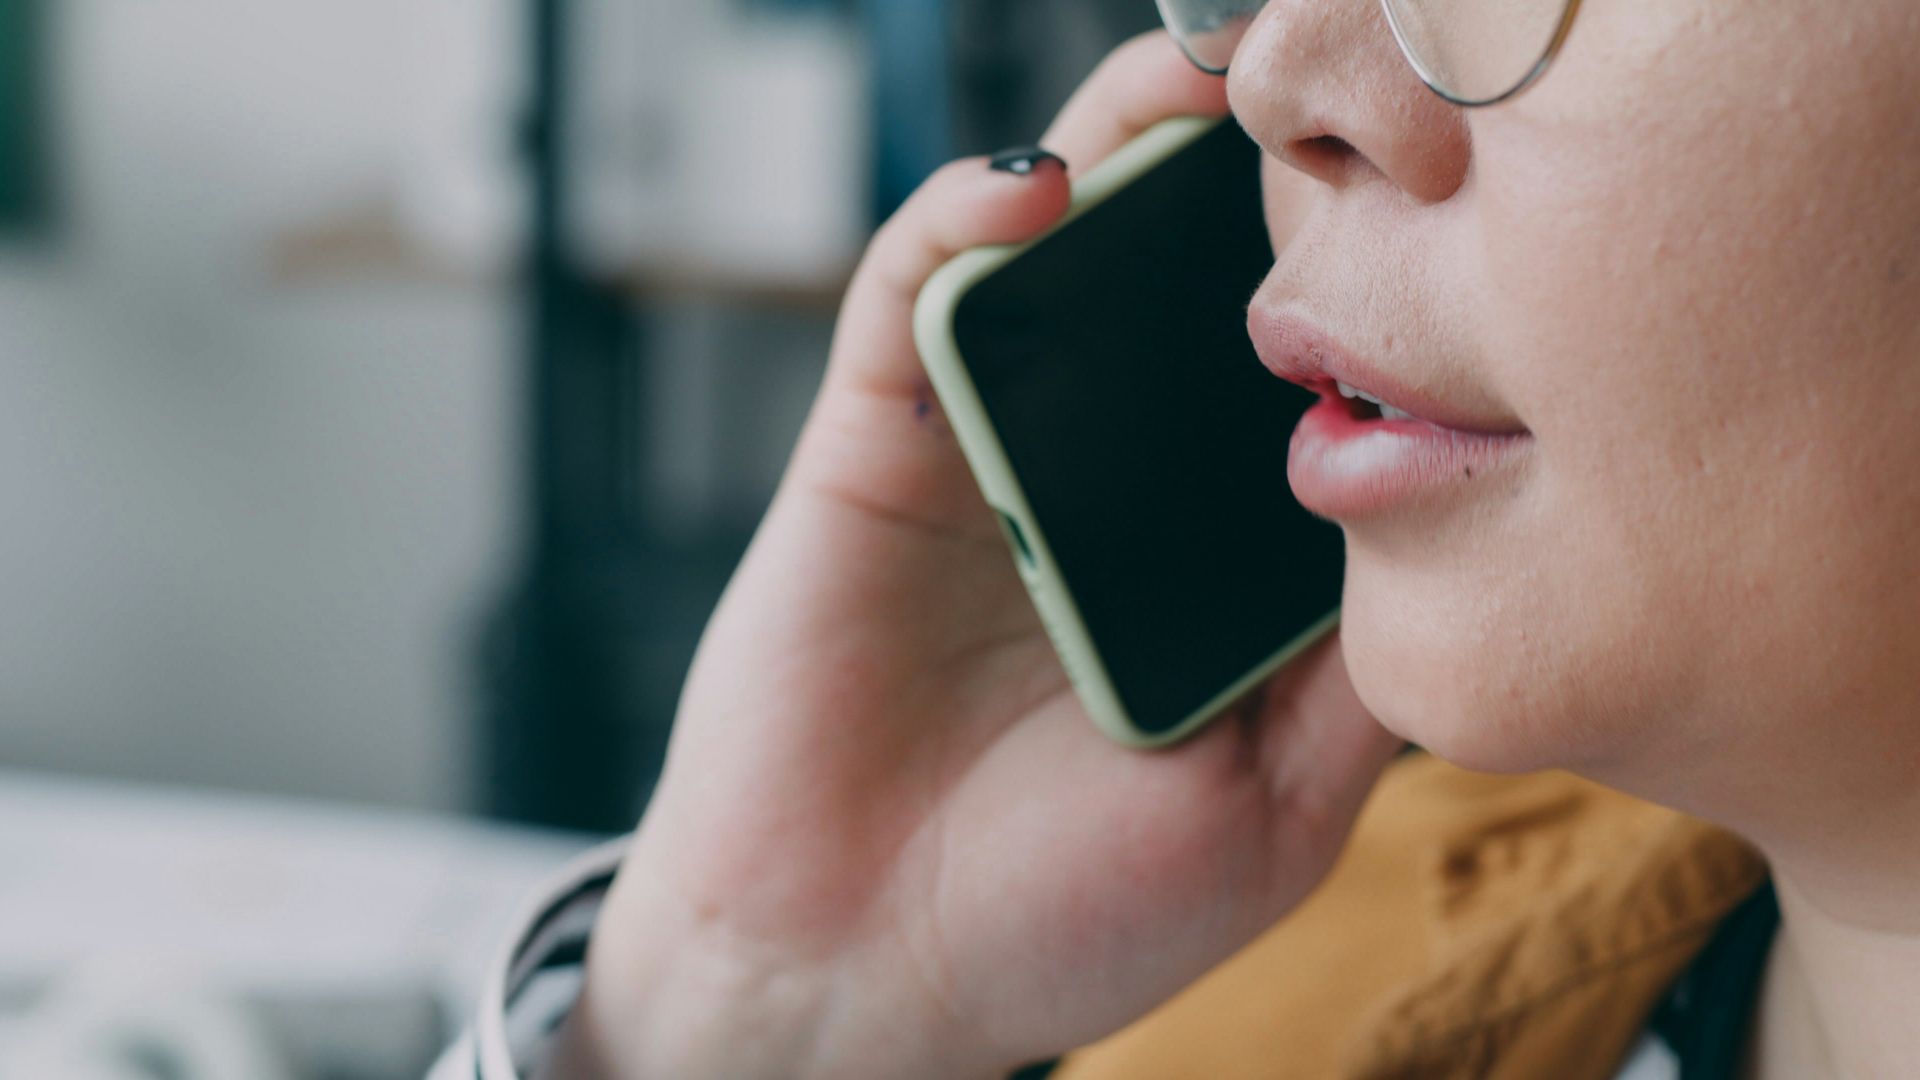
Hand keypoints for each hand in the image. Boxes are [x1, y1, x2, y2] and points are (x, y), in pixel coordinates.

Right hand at [549, 33, 1401, 1079]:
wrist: (853, 974)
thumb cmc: (1056, 917)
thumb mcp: (1271, 811)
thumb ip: (1358, 677)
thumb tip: (1468, 529)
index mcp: (1197, 555)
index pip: (1285, 382)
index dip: (1353, 287)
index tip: (1436, 208)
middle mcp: (1098, 484)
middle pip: (1175, 288)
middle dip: (1245, 180)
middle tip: (1323, 100)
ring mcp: (984, 453)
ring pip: (1049, 258)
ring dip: (1117, 147)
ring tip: (1196, 76)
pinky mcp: (872, 446)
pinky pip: (909, 302)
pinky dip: (959, 226)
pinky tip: (1037, 193)